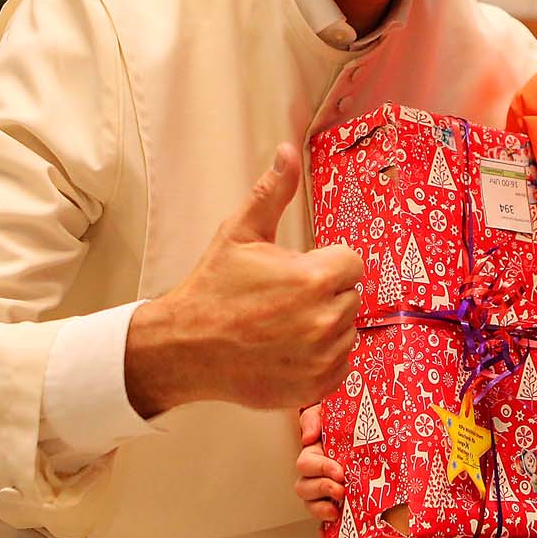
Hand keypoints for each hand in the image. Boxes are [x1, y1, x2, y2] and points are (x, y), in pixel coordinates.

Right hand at [124, 144, 363, 414]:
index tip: (296, 271)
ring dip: (324, 325)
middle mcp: (325, 320)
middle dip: (324, 293)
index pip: (351, 262)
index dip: (325, 263)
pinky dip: (321, 358)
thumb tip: (286, 151)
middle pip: (349, 295)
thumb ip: (272, 192)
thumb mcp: (239, 233)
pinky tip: (288, 349)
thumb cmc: (213, 289)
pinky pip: (340, 364)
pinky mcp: (315, 386)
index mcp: (315, 278)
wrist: (185, 349)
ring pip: (346, 330)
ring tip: (282, 324)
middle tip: (283, 298)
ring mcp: (322, 358)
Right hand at [294, 404, 345, 526]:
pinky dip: (327, 531)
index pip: (305, 464)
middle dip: (322, 490)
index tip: (339, 472)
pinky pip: (328, 524)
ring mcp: (327, 492)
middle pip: (304, 489)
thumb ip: (314, 418)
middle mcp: (318, 475)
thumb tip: (308, 438)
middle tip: (341, 490)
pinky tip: (331, 534)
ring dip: (321, 510)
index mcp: (315, 454)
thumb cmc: (348, 422)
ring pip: (312, 506)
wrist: (373, 431)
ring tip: (337, 510)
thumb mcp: (328, 411)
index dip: (319, 469)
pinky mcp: (341, 507)